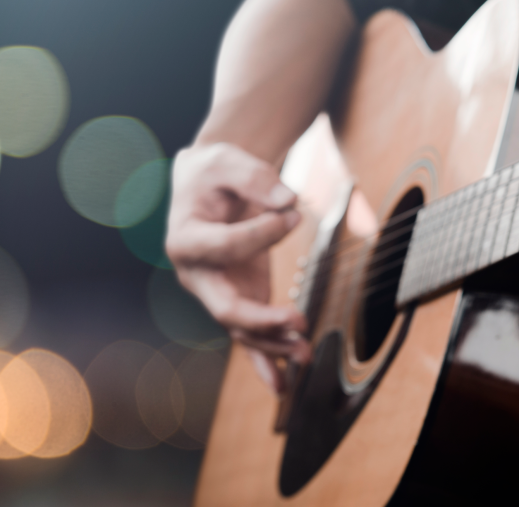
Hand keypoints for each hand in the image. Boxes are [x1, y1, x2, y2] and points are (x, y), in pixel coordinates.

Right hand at [166, 142, 310, 392]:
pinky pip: (250, 336)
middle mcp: (197, 276)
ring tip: (306, 353)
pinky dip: (265, 362)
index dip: (262, 232)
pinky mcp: (240, 297)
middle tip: (296, 319)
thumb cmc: (217, 171)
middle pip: (224, 307)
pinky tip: (283, 387)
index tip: (293, 213)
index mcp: (186, 239)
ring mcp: (218, 292)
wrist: (211, 184)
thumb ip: (256, 177)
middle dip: (261, 318)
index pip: (225, 245)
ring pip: (242, 328)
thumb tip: (287, 200)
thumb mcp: (228, 160)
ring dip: (274, 344)